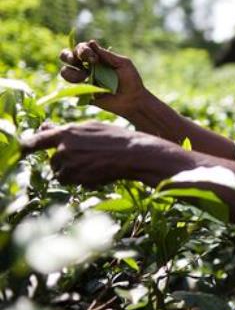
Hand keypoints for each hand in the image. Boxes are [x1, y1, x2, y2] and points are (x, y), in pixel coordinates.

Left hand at [21, 121, 194, 187]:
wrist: (134, 154)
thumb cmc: (115, 138)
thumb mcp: (90, 127)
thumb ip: (65, 130)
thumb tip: (43, 129)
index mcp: (66, 132)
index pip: (34, 141)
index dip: (27, 147)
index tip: (24, 150)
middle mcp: (63, 149)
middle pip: (52, 160)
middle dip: (64, 161)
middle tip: (85, 157)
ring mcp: (70, 165)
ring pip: (60, 172)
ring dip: (72, 171)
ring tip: (93, 164)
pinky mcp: (78, 179)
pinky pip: (70, 182)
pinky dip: (80, 180)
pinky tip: (97, 172)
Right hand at [59, 41, 148, 117]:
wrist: (134, 100)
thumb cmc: (130, 79)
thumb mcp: (122, 64)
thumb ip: (106, 55)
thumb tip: (91, 42)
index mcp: (94, 58)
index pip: (79, 48)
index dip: (82, 50)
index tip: (94, 58)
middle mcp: (85, 68)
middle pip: (66, 57)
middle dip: (68, 56)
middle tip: (78, 61)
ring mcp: (83, 81)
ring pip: (65, 73)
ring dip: (73, 74)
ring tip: (86, 78)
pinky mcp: (83, 95)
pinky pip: (72, 91)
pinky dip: (78, 90)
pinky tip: (92, 91)